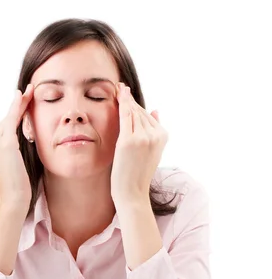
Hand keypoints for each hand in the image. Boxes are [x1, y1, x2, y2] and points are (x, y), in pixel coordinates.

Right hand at [0, 84, 34, 214]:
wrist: (15, 197)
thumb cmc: (19, 181)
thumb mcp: (15, 158)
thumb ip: (14, 144)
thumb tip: (23, 132)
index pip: (5, 123)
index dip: (14, 109)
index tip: (23, 96)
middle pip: (7, 118)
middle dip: (19, 103)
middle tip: (29, 88)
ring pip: (10, 117)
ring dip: (21, 102)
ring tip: (31, 89)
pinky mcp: (5, 143)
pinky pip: (13, 120)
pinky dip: (18, 107)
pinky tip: (23, 96)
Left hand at [110, 83, 168, 206]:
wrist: (132, 193)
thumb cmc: (138, 174)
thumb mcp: (152, 151)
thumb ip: (154, 130)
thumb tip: (156, 110)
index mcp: (162, 136)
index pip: (147, 115)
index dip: (136, 104)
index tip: (127, 91)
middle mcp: (155, 135)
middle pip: (140, 112)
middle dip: (129, 99)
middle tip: (120, 85)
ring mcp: (143, 137)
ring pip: (133, 112)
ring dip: (125, 99)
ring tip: (117, 88)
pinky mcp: (129, 140)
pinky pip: (126, 116)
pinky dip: (122, 103)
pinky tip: (119, 93)